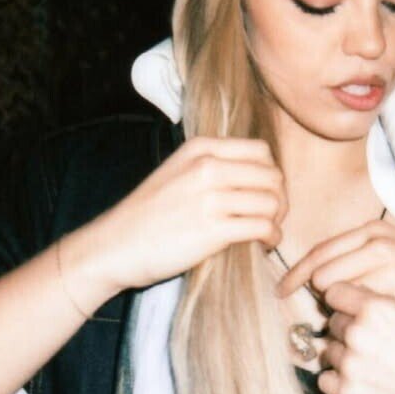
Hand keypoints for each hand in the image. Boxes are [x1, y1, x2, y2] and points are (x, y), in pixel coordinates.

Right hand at [87, 136, 285, 290]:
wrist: (115, 245)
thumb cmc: (147, 214)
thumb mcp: (177, 172)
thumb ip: (211, 165)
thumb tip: (255, 176)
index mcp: (201, 148)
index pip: (261, 151)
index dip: (270, 174)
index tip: (264, 193)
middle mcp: (208, 167)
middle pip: (272, 176)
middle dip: (279, 199)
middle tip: (271, 217)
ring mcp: (211, 197)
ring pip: (272, 202)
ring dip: (277, 221)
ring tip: (266, 233)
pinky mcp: (213, 230)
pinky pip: (263, 227)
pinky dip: (271, 238)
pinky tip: (263, 244)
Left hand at [276, 218, 394, 336]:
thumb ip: (360, 257)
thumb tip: (322, 277)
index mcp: (374, 233)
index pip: (318, 255)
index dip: (296, 276)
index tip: (282, 291)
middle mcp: (377, 247)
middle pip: (322, 277)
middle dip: (321, 299)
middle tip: (335, 314)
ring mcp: (386, 273)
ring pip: (337, 301)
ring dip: (338, 317)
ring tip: (357, 327)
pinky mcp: (394, 301)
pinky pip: (357, 320)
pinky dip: (354, 332)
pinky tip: (367, 340)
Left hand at [318, 283, 394, 393]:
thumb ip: (391, 303)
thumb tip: (365, 296)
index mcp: (377, 309)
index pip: (335, 293)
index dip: (345, 301)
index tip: (353, 310)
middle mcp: (357, 333)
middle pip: (334, 323)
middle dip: (349, 330)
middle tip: (373, 345)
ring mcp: (348, 365)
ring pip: (331, 351)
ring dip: (345, 357)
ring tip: (373, 368)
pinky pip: (326, 380)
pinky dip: (339, 382)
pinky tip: (363, 384)